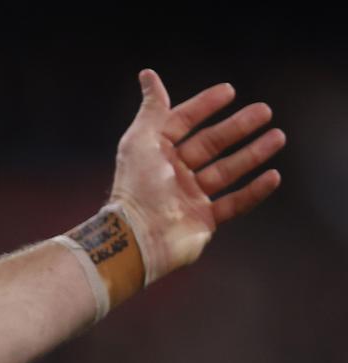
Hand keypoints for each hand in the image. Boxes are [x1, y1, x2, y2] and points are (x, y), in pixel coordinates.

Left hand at [109, 69, 285, 282]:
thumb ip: (152, 109)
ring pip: (226, 171)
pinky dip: (254, 191)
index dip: (203, 106)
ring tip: (278, 137)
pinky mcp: (203, 221)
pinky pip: (234, 203)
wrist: (139, 236)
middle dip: (237, 127)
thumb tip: (148, 74)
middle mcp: (171, 174)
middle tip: (265, 111)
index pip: (182, 123)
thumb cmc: (137, 186)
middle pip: (210, 144)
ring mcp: (188, 198)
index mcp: (154, 153)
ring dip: (252, 154)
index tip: (229, 90)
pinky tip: (274, 176)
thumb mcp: (141, 140)